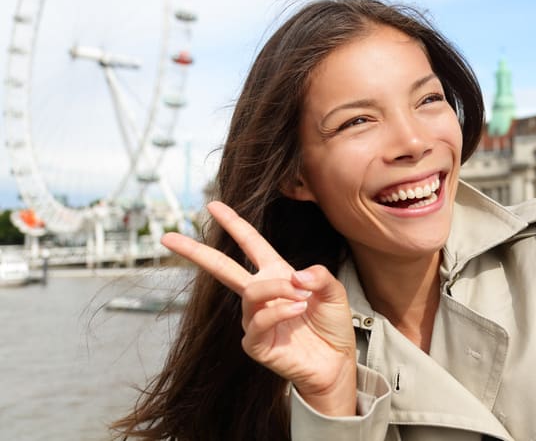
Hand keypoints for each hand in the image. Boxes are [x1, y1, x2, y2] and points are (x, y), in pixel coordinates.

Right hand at [162, 200, 357, 415]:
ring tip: (303, 298)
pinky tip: (297, 309)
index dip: (233, 223)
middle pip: (222, 268)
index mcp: (277, 274)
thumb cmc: (331, 325)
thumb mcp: (334, 291)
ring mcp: (254, 319)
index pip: (250, 244)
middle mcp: (260, 294)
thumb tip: (295, 275)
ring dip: (278, 290)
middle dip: (196, 251)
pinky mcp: (255, 343)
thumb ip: (319, 275)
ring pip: (251, 293)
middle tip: (168, 237)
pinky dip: (278, 311)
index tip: (213, 205)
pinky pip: (258, 321)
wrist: (335, 362)